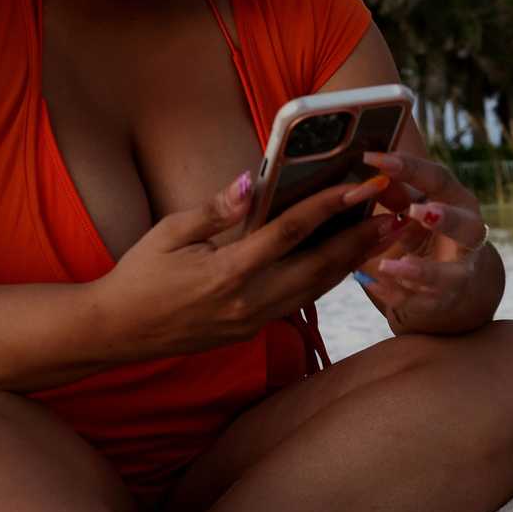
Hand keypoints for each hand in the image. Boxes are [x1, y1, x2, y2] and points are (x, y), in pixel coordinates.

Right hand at [92, 170, 401, 359]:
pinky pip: (300, 302)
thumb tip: (253, 179)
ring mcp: (253, 321)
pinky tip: (347, 262)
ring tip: (385, 236)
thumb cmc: (139, 274)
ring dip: (354, 262)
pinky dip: (327, 280)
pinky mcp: (252, 330)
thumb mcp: (169, 232)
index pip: (291, 232)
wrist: (116, 331)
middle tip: (396, 214)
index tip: (360, 186)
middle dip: (362, 240)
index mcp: (227, 272)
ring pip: (317, 289)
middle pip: (320, 267)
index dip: (330, 206)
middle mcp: (249, 301)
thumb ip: (215, 208)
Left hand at [352, 151, 496, 335]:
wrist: (450, 279)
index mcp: (458, 200)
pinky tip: (373, 284)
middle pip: (464, 226)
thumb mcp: (409, 207)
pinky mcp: (445, 299)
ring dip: (419, 271)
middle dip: (445, 219)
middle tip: (417, 212)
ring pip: (447, 275)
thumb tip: (371, 177)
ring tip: (388, 266)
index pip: (438, 179)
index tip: (373, 158)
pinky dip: (398, 294)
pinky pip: (423, 301)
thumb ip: (392, 194)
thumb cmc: (425, 229)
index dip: (409, 168)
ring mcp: (460, 270)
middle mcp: (468, 235)